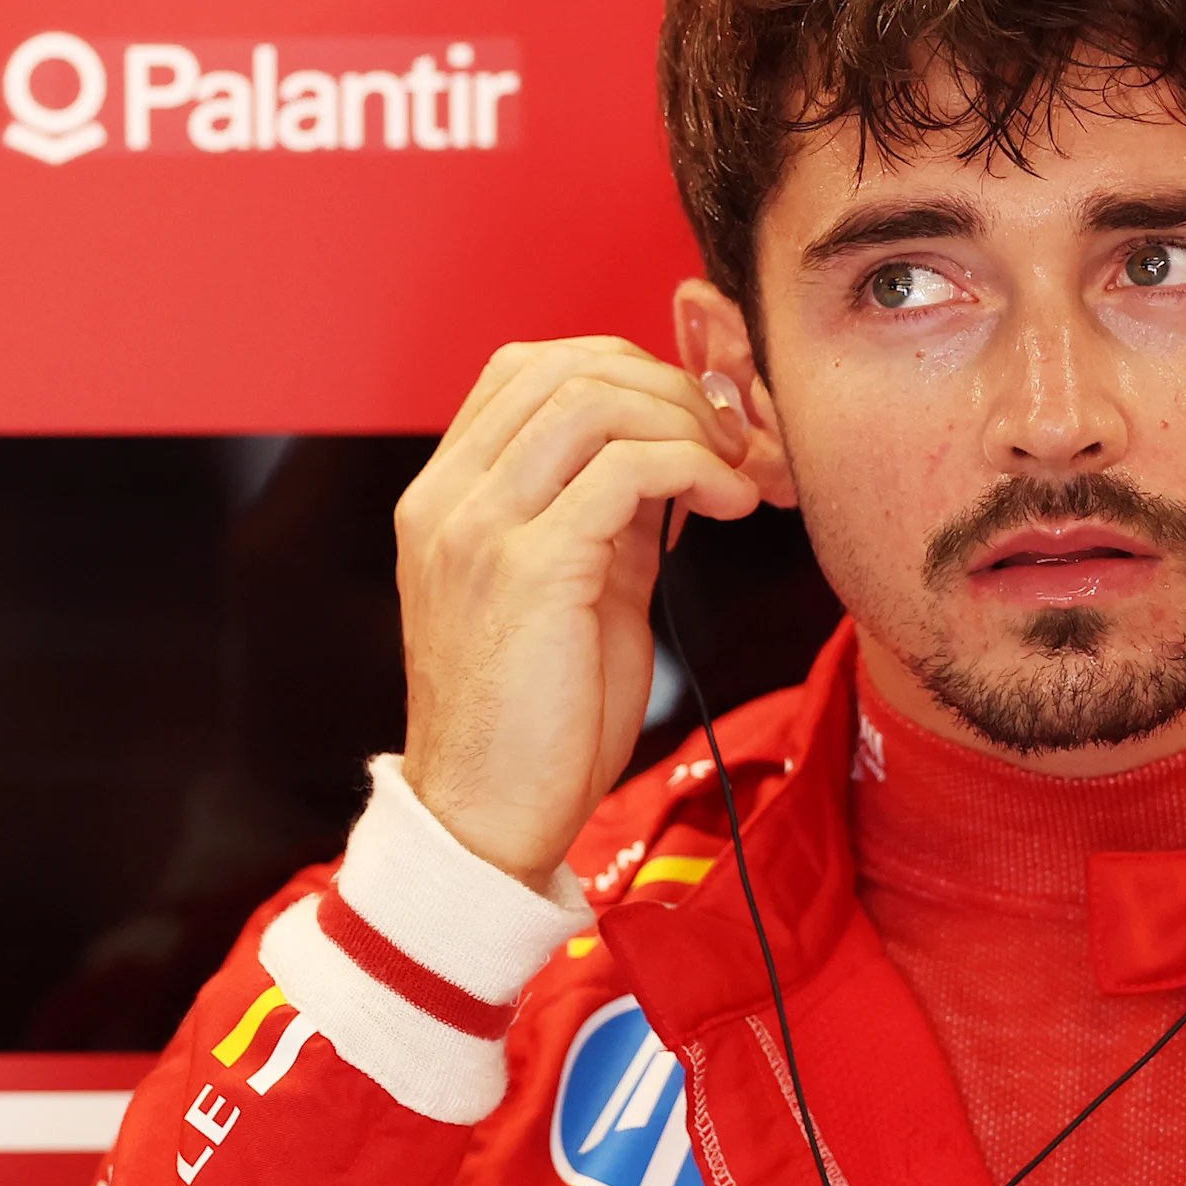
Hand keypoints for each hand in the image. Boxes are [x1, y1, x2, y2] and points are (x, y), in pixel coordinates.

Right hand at [394, 338, 762, 883]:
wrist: (486, 820)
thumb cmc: (535, 723)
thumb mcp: (570, 592)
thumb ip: (603, 519)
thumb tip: (672, 461)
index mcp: (448, 498)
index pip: (529, 368)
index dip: (629, 372)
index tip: (697, 423)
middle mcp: (449, 499)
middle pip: (566, 365)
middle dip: (670, 388)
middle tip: (734, 443)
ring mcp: (479, 528)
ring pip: (596, 400)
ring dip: (689, 423)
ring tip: (737, 475)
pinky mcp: (528, 568)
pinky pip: (626, 467)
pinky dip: (695, 467)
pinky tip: (730, 505)